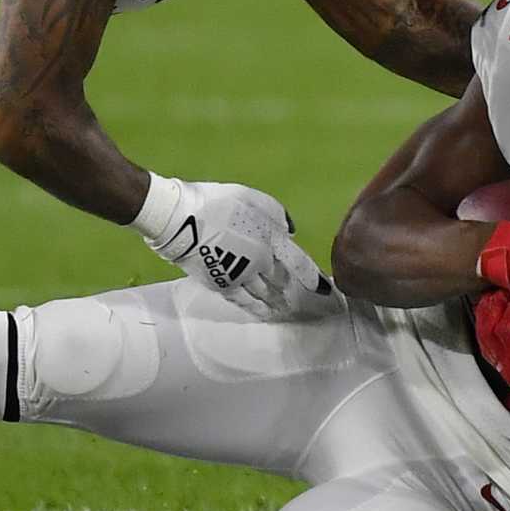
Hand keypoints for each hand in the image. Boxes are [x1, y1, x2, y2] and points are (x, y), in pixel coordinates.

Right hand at [133, 175, 324, 318]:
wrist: (181, 220)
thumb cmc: (217, 203)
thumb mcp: (252, 198)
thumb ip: (275, 214)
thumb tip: (290, 231)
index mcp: (270, 240)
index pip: (298, 264)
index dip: (313, 279)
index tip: (328, 292)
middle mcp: (260, 263)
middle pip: (280, 282)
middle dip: (293, 292)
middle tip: (305, 305)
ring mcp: (241, 276)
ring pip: (264, 295)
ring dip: (276, 304)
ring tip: (286, 312)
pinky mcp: (222, 284)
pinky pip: (244, 301)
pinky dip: (256, 308)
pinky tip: (264, 313)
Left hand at [473, 288, 509, 440]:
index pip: (505, 329)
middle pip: (488, 331)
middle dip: (493, 307)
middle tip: (503, 291)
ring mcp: (506, 370)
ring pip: (484, 339)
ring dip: (486, 316)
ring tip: (494, 298)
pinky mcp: (507, 371)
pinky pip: (488, 346)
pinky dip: (486, 329)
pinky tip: (491, 317)